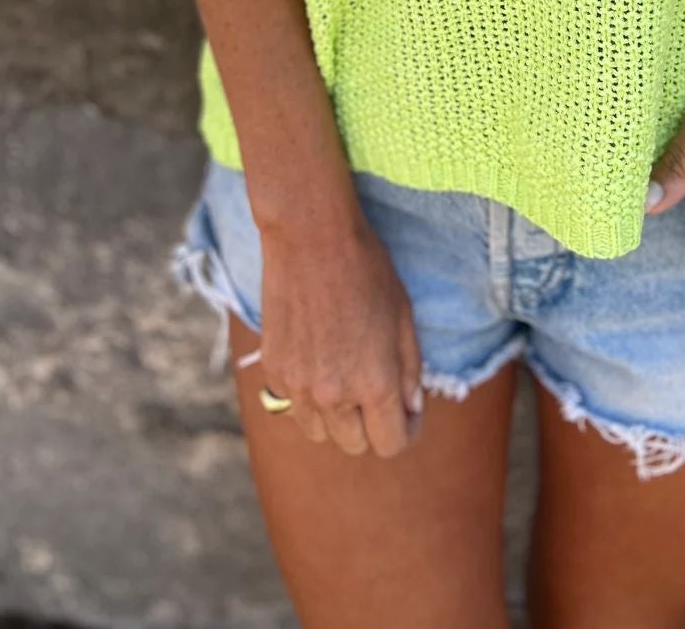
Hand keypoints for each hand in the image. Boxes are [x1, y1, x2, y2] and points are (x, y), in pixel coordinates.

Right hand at [254, 208, 424, 458]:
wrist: (310, 238)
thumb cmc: (366, 270)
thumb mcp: (403, 317)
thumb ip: (409, 369)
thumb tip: (410, 406)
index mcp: (374, 383)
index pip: (391, 444)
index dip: (406, 431)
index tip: (407, 412)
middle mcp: (334, 395)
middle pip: (355, 445)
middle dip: (372, 425)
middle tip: (377, 391)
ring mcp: (299, 386)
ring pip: (321, 433)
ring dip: (337, 417)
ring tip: (345, 378)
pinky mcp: (274, 371)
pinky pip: (295, 405)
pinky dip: (309, 396)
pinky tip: (318, 360)